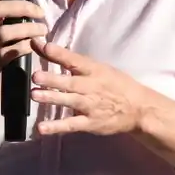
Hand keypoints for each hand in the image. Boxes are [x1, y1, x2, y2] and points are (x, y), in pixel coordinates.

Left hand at [30, 40, 155, 135]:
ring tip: (34, 95)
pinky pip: (71, 125)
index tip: (44, 46)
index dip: (60, 54)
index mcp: (94, 71)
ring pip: (70, 101)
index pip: (75, 60)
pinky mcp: (90, 123)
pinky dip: (57, 127)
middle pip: (70, 83)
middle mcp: (92, 87)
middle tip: (35, 76)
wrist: (139, 109)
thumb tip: (45, 47)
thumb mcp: (99, 68)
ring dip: (52, 98)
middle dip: (52, 80)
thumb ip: (72, 60)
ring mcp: (91, 106)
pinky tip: (41, 128)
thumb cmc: (115, 84)